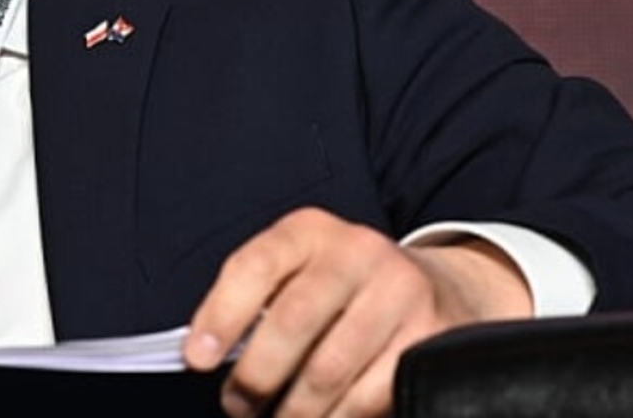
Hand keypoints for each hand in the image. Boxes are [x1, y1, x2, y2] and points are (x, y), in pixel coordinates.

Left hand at [184, 207, 532, 417]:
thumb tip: (208, 354)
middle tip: (237, 405)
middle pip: (292, 321)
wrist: (435, 288)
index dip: (220, 316)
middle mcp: (357, 252)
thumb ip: (255, 301)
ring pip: (329, 368)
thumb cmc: (340, 288)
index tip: (197, 359)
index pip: (254, 267)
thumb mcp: (297, 271)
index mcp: (309, 231)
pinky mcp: (430, 338)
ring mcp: (399, 293)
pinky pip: (370, 395)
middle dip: (255, 376)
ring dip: (294, 408)